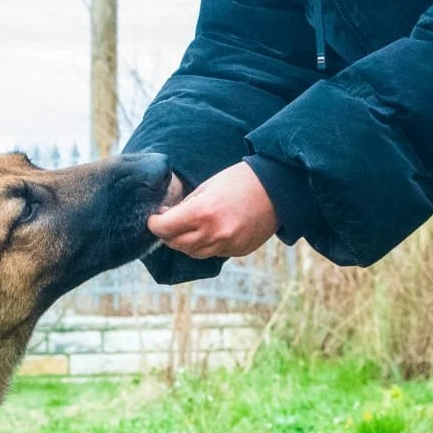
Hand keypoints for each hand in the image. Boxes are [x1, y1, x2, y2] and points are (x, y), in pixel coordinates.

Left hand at [146, 163, 278, 259]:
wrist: (278, 188)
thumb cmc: (241, 180)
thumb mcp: (207, 187)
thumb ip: (186, 205)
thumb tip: (168, 216)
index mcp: (203, 213)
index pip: (165, 228)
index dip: (155, 224)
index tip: (154, 218)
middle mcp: (214, 234)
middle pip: (176, 244)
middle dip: (168, 234)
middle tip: (167, 221)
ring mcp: (227, 245)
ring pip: (193, 253)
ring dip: (185, 242)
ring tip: (187, 227)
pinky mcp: (238, 251)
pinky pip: (212, 253)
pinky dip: (205, 244)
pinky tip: (208, 231)